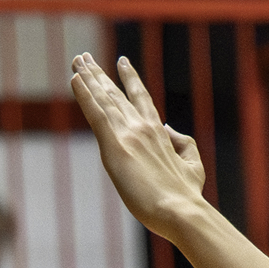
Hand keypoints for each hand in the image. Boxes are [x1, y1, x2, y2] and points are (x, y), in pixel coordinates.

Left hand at [70, 52, 205, 238]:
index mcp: (159, 132)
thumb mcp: (194, 164)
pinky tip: (74, 79)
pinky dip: (84, 96)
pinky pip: (95, 114)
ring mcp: (128, 134)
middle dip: (99, 74)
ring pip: (104, 98)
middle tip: (84, 57)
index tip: (121, 61)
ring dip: (88, 77)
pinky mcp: (115, 147)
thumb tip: (170, 128)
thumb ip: (183, 143)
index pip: (141, 98)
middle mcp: (142, 127)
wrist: (181, 211)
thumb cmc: (188, 196)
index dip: (130, 78)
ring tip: (77, 60)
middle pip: (116, 94)